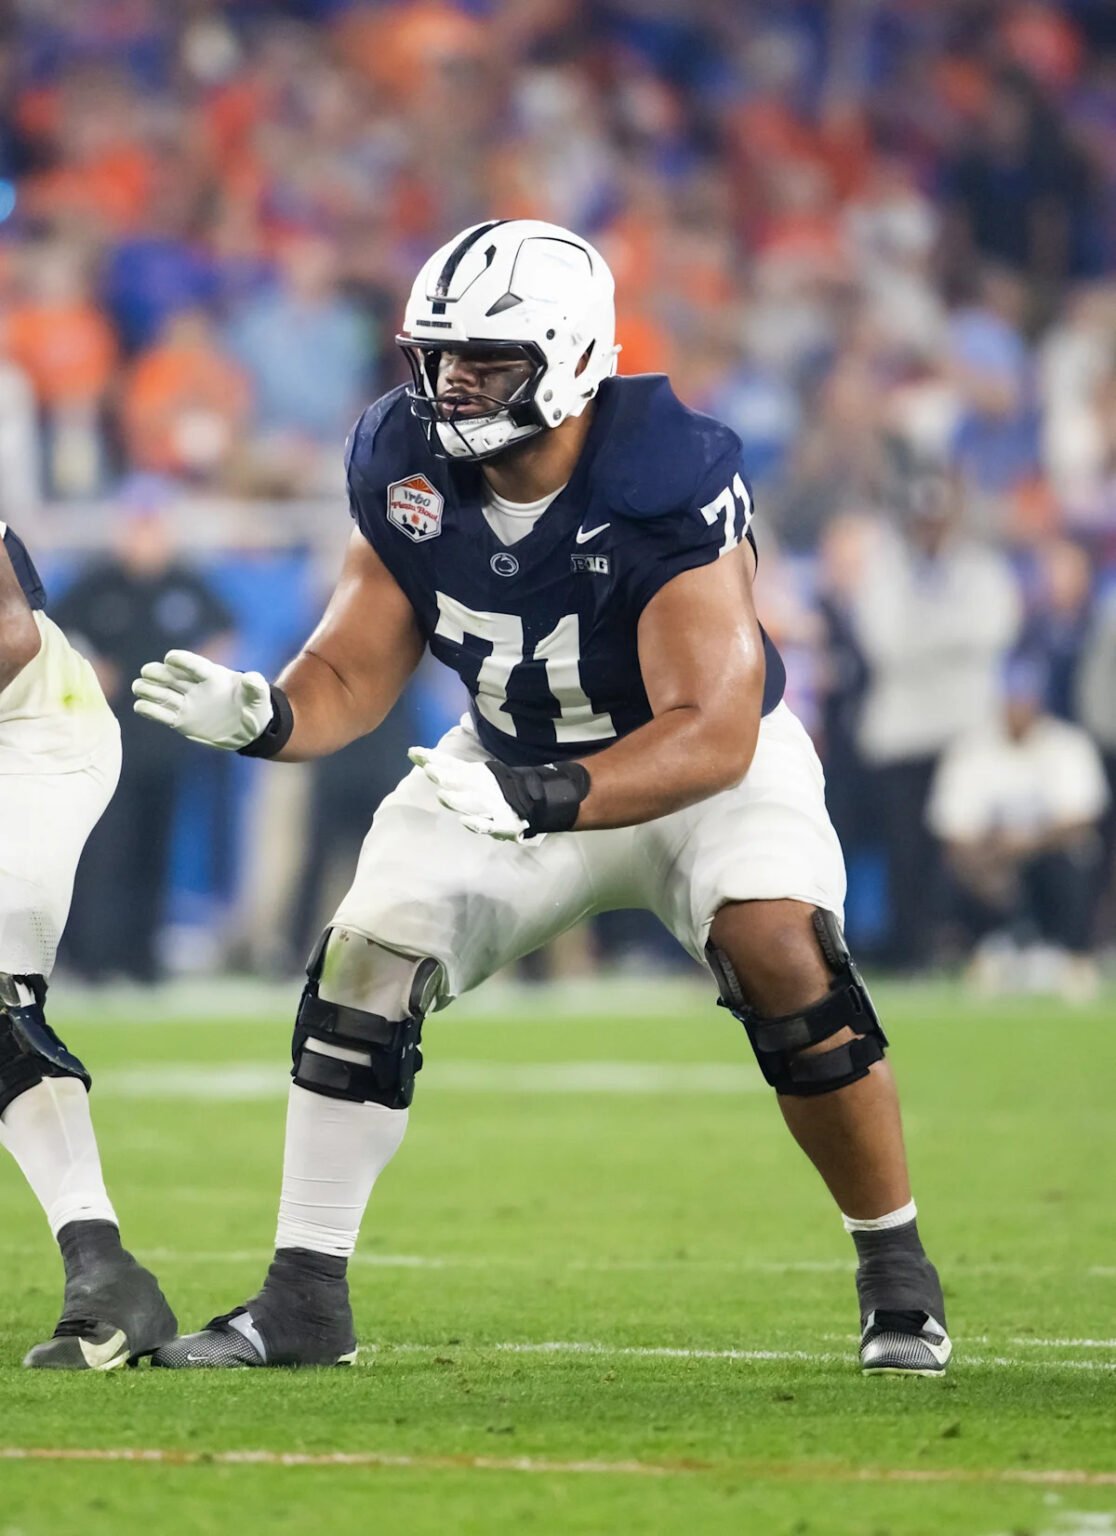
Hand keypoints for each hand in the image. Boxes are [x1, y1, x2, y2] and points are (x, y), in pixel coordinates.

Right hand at [132, 649, 274, 749]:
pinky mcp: (181, 720)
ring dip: (149, 689)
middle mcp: (196, 687)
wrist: (250, 730)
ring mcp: (186, 703)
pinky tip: (140, 706)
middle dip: (159, 673)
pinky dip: (150, 710)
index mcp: (213, 676)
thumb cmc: (255, 707)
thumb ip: (256, 687)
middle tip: (147, 672)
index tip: (170, 657)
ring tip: (138, 686)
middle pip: (173, 677)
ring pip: (163, 693)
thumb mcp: (260, 697)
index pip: (196, 666)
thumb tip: (252, 677)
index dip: (184, 661)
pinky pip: (162, 714)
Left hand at [408, 746, 530, 841]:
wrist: (531, 801)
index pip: (449, 764)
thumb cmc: (493, 787)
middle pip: (459, 782)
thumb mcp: (471, 773)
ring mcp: (489, 806)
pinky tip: (465, 821)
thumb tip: (418, 755)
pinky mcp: (499, 824)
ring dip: (457, 799)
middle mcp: (479, 787)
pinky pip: (487, 825)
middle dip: (444, 776)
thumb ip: (446, 766)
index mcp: (473, 774)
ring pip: (471, 803)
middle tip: (429, 769)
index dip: (432, 758)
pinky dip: (477, 824)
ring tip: (442, 795)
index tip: (413, 752)